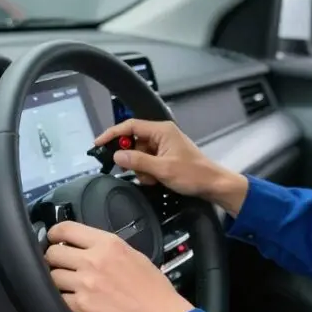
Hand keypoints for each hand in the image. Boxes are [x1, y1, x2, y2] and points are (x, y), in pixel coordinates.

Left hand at [45, 220, 193, 311]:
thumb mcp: (132, 254)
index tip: (54, 239)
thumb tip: (85, 246)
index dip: (55, 233)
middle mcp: (93, 261)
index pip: (66, 229)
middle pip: (53, 253)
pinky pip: (58, 298)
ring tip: (68, 284)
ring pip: (52, 277)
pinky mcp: (81, 306)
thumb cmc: (152, 288)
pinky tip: (74, 299)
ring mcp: (85, 284)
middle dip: (54, 259)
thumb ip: (107, 248)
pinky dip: (63, 299)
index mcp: (107, 244)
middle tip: (60, 264)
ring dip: (57, 280)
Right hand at [95, 119, 248, 214]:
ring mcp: (163, 145)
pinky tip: (156, 180)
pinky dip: (148, 172)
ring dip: (141, 168)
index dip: (112, 134)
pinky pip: (147, 161)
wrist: (213, 185)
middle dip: (131, 159)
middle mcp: (161, 134)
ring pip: (139, 154)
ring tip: (153, 178)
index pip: (130, 126)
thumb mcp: (162, 169)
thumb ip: (138, 161)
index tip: (98, 144)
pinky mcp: (165, 156)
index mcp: (161, 130)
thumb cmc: (193, 174)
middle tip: (132, 171)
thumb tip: (117, 156)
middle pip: (133, 141)